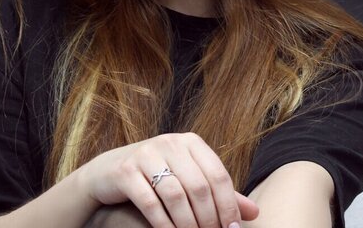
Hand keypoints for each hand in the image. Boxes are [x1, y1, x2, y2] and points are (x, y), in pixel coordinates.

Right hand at [78, 132, 258, 227]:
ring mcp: (146, 154)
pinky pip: (150, 201)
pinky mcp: (126, 170)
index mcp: (191, 142)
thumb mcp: (189, 179)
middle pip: (199, 186)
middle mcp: (170, 142)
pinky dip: (164, 223)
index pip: (218, 175)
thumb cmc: (156, 177)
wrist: (107, 173)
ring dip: (188, 223)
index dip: (228, 205)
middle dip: (209, 218)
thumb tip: (254, 213)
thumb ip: (219, 194)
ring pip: (176, 195)